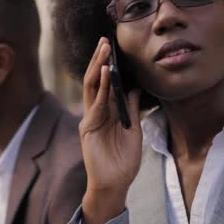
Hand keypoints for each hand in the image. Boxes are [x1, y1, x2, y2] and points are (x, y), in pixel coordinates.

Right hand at [79, 37, 142, 223]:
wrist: (115, 184)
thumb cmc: (124, 160)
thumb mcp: (134, 129)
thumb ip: (132, 109)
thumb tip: (135, 88)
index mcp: (105, 112)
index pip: (105, 83)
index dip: (107, 64)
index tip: (113, 46)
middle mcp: (95, 112)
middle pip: (95, 80)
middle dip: (99, 59)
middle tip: (105, 39)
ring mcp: (90, 119)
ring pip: (93, 86)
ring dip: (98, 66)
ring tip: (104, 48)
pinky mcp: (88, 127)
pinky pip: (96, 102)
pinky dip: (102, 85)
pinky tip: (107, 72)